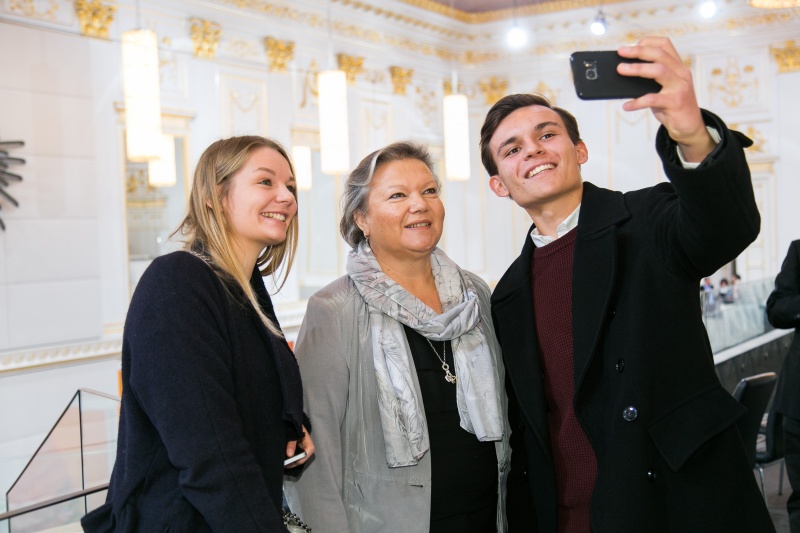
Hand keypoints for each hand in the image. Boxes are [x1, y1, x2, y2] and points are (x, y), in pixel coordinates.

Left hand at [285, 424, 313, 468]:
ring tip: (282, 462)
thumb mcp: (294, 434)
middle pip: (300, 461)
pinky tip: (284, 459)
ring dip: (290, 462)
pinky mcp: (301, 452)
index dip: (294, 461)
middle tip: (281, 464)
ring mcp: (305, 452)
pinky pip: (296, 458)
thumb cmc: (295, 428)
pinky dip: (290, 459)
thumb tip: (289, 455)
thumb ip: (292, 444)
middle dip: (291, 463)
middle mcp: (309, 451)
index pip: (303, 458)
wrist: (295, 424)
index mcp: (310, 447)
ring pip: (298, 461)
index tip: (285, 463)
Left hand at [617, 36, 715, 162]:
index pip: (665, 45)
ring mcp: (680, 87)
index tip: (631, 45)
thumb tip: (623, 73)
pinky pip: (653, 99)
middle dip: (639, 51)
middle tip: (621, 52)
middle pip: (660, 54)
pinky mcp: (676, 102)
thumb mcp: (662, 88)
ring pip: (659, 71)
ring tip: (620, 70)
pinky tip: (626, 106)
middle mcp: (681, 73)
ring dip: (637, 69)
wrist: (690, 127)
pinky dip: (638, 102)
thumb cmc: (671, 106)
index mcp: (677, 66)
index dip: (648, 42)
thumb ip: (650, 80)